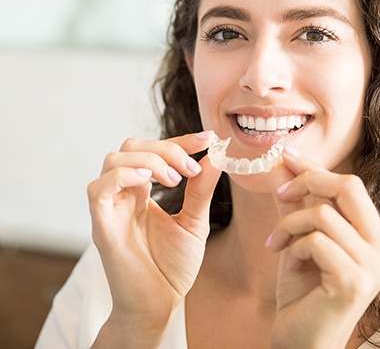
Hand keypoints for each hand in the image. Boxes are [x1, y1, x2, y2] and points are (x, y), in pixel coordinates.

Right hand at [87, 131, 220, 343]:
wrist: (160, 305)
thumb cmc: (172, 266)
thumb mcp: (194, 221)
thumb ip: (200, 189)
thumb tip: (215, 156)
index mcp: (142, 192)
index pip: (154, 150)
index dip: (179, 140)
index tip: (207, 138)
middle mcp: (123, 195)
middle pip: (131, 146)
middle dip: (166, 148)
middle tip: (190, 168)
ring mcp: (111, 208)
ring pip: (114, 159)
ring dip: (150, 160)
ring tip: (175, 179)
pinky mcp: (102, 226)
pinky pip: (99, 188)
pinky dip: (124, 175)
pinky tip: (150, 182)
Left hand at [267, 148, 379, 348]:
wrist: (302, 340)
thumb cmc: (304, 290)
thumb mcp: (298, 237)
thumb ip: (294, 202)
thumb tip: (281, 164)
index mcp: (376, 234)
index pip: (349, 185)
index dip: (315, 167)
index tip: (286, 155)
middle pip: (348, 186)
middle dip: (308, 180)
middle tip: (280, 193)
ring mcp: (374, 265)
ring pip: (323, 213)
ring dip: (290, 224)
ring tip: (278, 244)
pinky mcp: (355, 280)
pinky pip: (316, 240)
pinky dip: (294, 247)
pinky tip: (289, 265)